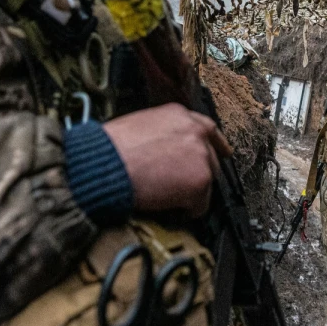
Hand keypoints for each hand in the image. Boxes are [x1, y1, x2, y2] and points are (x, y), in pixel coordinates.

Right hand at [103, 103, 231, 217]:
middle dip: (199, 172)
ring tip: (166, 197)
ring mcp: (201, 156)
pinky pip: (200, 205)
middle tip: (182, 185)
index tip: (221, 153)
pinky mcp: (201, 181)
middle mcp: (195, 131)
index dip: (214, 144)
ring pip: (207, 182)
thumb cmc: (109, 149)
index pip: (207, 128)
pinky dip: (186, 211)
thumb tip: (165, 150)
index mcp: (178, 114)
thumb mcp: (138, 126)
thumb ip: (161, 133)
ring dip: (191, 192)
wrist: (105, 166)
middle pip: (211, 157)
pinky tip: (168, 208)